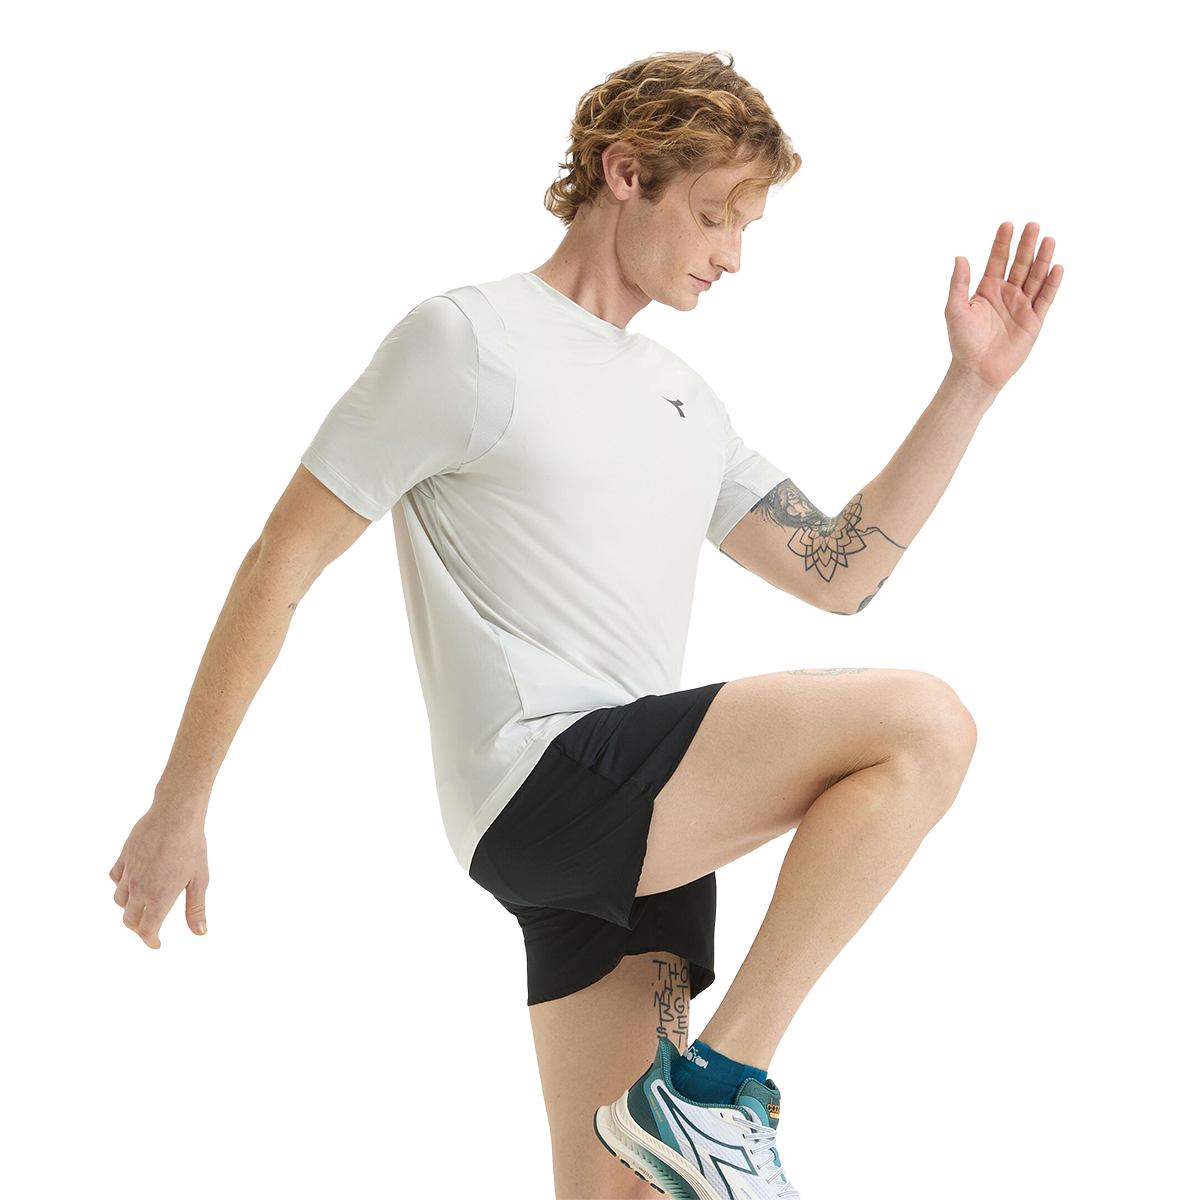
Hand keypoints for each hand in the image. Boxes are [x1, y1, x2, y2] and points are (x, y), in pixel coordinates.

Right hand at [109, 805, 209, 947]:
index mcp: (158, 898)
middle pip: (130, 919)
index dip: (150, 940)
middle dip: (139, 927)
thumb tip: (199, 931)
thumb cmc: (190, 846)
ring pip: (121, 900)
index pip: (146, 930)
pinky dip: (121, 885)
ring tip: (142, 906)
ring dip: (130, 907)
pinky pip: (116, 878)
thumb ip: (196, 908)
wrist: (175, 816)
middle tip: (150, 926)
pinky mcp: (124, 857)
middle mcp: (139, 888)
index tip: (156, 943)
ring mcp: (129, 873)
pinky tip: (131, 882)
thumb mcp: (199, 880)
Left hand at [945, 221, 1063, 392]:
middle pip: (1020, 264)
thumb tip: (959, 258)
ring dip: (1042, 259)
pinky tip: (1057, 268)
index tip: (1008, 224)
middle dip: (1027, 245)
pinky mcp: (1033, 320)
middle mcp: (1006, 294)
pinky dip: (1051, 284)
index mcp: (987, 290)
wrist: (977, 370)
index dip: (1002, 243)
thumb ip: (958, 284)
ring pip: (1035, 277)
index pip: (997, 260)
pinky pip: (1045, 299)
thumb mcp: (955, 310)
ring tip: (1049, 240)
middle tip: (1034, 225)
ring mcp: (1021, 306)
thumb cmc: (963, 342)